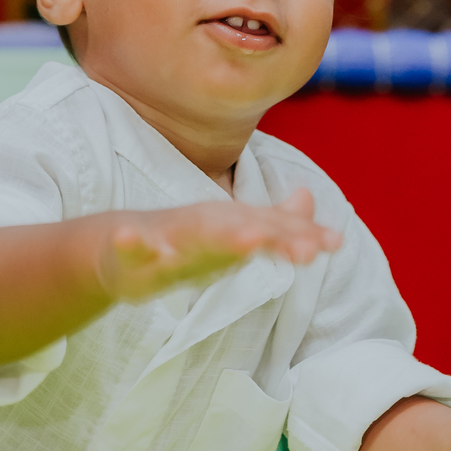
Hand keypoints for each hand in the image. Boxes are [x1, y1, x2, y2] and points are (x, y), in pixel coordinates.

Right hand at [97, 188, 341, 304]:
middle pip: (242, 232)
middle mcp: (202, 227)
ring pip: (193, 236)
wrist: (116, 245)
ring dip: (220, 236)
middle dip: (274, 238)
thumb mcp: (230, 233)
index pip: (269, 229)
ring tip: (251, 239)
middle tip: (307, 250)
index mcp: (225, 226)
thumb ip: (273, 219)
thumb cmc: (180, 240)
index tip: (335, 244)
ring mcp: (165, 238)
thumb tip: (310, 199)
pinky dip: (131, 241)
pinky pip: (131, 246)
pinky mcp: (130, 251)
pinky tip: (129, 238)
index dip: (300, 235)